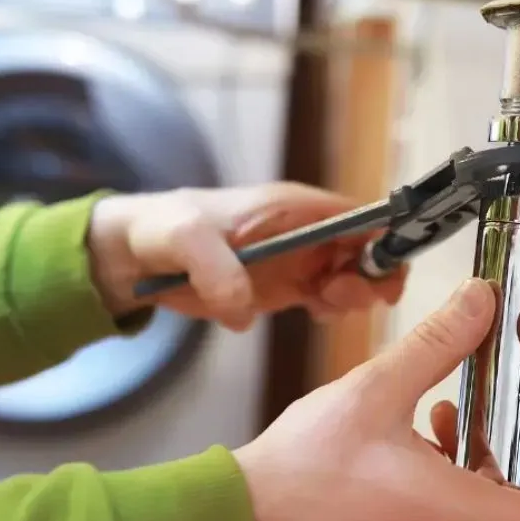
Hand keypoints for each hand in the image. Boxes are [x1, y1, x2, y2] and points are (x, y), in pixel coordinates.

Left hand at [86, 183, 407, 329]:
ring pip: (354, 278)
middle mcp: (306, 232)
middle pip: (368, 251)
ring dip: (351, 297)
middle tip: (338, 297)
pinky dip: (330, 310)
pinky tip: (311, 313)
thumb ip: (215, 268)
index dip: (383, 240)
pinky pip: (327, 300)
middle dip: (371, 276)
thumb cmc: (164, 229)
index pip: (361, 216)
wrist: (136, 256)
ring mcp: (299, 261)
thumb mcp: (184, 239)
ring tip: (321, 306)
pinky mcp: (285, 288)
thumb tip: (244, 308)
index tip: (381, 273)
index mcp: (294, 207)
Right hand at [234, 278, 519, 520]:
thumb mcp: (376, 389)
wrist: (245, 515)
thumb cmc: (302, 470)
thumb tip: (478, 305)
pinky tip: (415, 440)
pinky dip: (451, 487)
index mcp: (452, 512)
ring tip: (452, 420)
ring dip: (483, 472)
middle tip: (516, 426)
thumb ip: (435, 344)